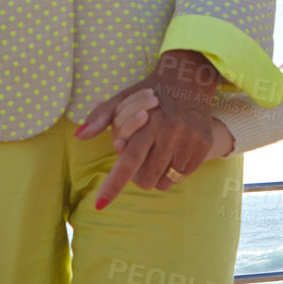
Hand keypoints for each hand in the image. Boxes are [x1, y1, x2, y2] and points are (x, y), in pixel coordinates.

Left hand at [75, 50, 218, 209]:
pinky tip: (173, 150)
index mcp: (148, 124)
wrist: (189, 79)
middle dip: (137, 175)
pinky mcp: (204, 146)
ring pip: (164, 182)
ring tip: (156, 152)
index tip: (100, 205)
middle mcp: (171, 134)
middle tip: (139, 158)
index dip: (114, 184)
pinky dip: (174, 170)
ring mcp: (190, 141)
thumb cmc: (149, 91)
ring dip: (156, 175)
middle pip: (145, 179)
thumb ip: (100, 117)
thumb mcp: (122, 98)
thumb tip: (78, 136)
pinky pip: (182, 176)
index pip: (129, 161)